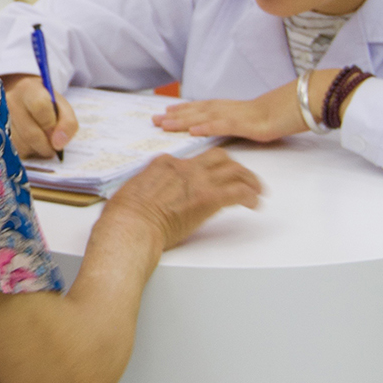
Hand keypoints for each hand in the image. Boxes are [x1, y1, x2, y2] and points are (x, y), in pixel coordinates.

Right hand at [2, 74, 77, 159]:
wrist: (21, 99)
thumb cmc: (45, 104)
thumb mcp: (61, 106)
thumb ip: (68, 123)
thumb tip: (58, 144)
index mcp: (29, 89)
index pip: (40, 106)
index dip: (51, 125)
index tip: (57, 134)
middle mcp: (9, 101)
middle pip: (31, 133)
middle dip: (46, 145)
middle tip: (53, 146)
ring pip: (22, 145)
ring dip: (36, 150)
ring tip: (40, 141)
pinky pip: (15, 151)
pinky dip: (27, 152)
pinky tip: (29, 143)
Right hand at [105, 149, 262, 249]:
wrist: (131, 225)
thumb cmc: (125, 216)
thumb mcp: (133, 191)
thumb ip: (148, 188)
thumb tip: (149, 197)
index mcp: (165, 164)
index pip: (194, 159)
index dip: (207, 167)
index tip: (213, 176)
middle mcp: (184, 167)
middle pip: (219, 157)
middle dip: (234, 166)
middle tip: (243, 178)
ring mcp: (197, 181)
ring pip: (234, 170)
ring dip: (249, 180)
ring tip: (256, 191)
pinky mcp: (209, 198)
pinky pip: (239, 191)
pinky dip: (250, 196)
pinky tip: (253, 204)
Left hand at [155, 69, 342, 141]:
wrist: (310, 100)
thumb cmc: (291, 110)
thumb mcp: (264, 120)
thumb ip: (249, 124)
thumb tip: (239, 130)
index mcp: (236, 108)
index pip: (204, 108)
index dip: (184, 111)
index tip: (165, 114)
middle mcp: (235, 108)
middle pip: (199, 110)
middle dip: (175, 116)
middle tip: (153, 120)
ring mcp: (242, 115)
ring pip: (206, 116)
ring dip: (183, 120)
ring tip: (164, 124)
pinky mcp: (252, 124)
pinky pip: (226, 125)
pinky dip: (208, 127)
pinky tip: (193, 131)